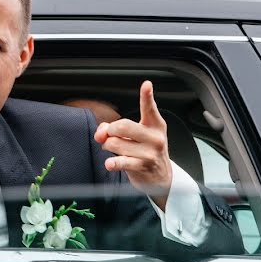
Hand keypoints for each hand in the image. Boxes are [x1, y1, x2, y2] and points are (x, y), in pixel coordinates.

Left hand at [93, 80, 172, 209]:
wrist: (160, 176)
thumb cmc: (146, 150)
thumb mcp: (138, 135)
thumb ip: (117, 128)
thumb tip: (101, 132)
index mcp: (155, 125)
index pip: (150, 108)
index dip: (147, 96)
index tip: (146, 85)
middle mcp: (155, 137)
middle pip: (122, 125)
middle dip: (109, 130)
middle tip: (109, 135)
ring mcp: (149, 153)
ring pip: (115, 143)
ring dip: (107, 146)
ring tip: (112, 149)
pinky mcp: (142, 167)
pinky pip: (120, 161)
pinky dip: (111, 162)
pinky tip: (110, 163)